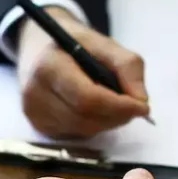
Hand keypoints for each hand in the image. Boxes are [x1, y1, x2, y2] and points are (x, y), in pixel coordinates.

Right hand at [17, 7, 150, 137]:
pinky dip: (95, 125)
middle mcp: (35, 92)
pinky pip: (77, 134)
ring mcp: (35, 112)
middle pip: (87, 118)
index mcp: (49, 65)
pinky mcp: (39, 125)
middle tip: (134, 106)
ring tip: (115, 104)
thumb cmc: (76, 45)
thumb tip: (140, 100)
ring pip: (84, 129)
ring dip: (108, 121)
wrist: (43, 49)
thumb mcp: (105, 44)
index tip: (142, 106)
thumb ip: (128, 67)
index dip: (118, 106)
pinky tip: (95, 109)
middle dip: (117, 115)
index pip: (87, 98)